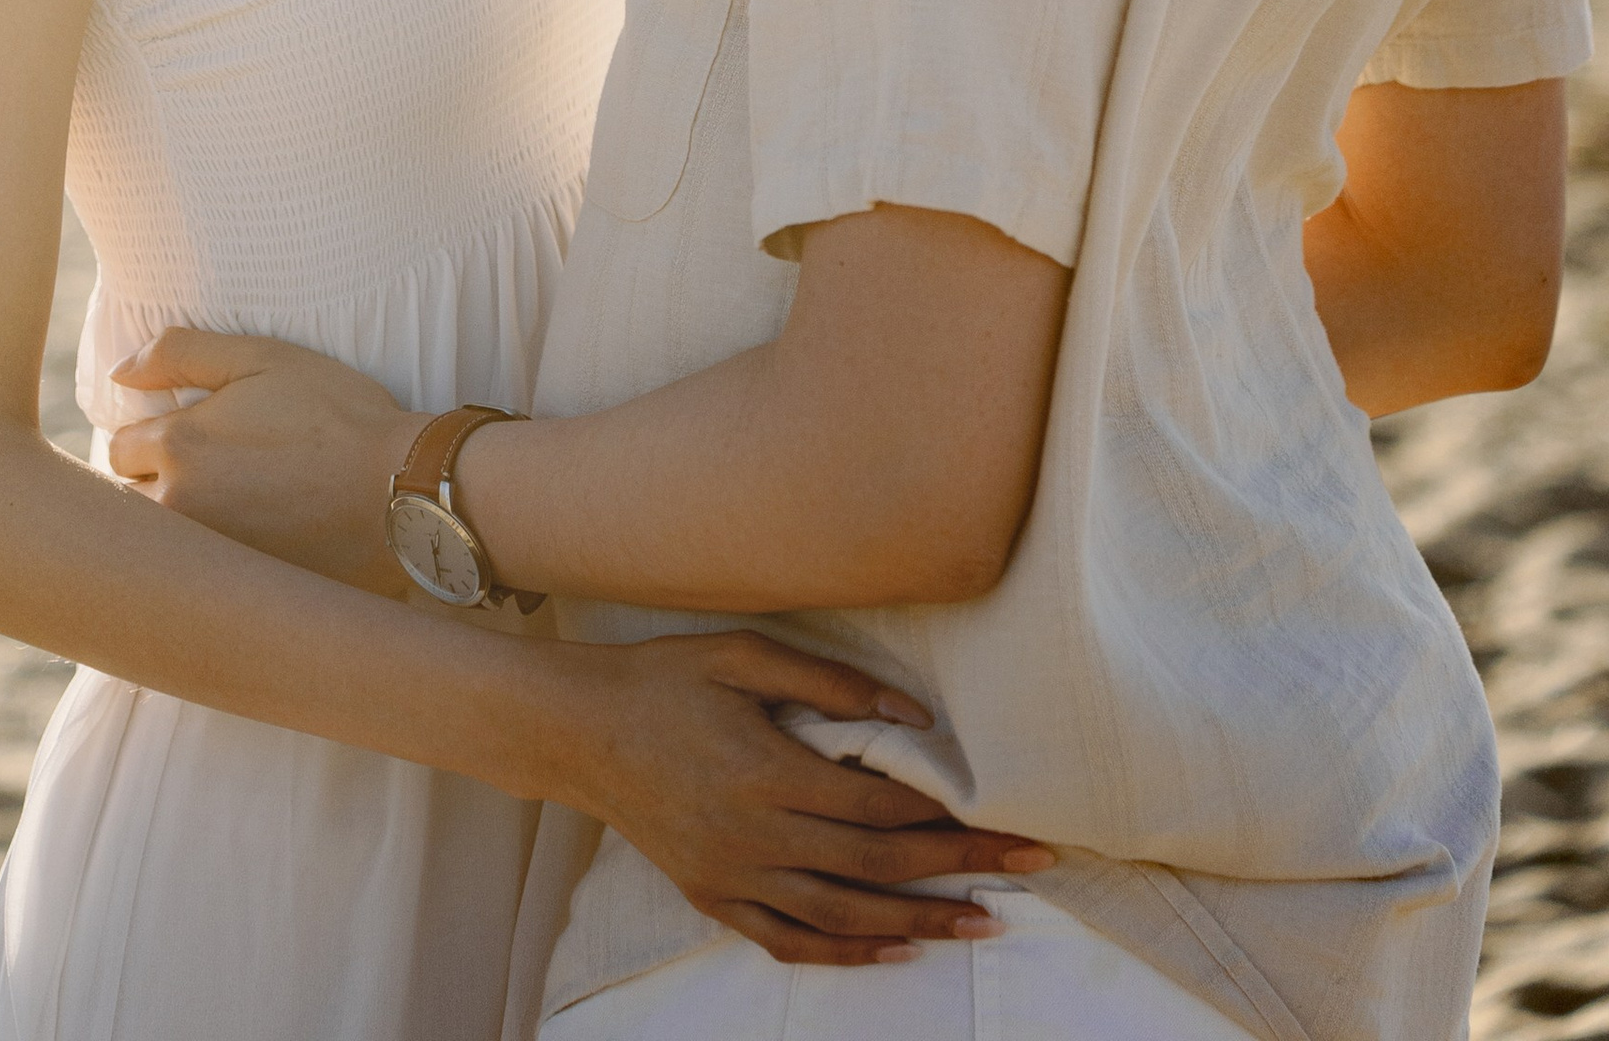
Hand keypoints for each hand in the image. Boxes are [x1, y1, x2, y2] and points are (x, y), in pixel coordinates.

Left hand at [110, 329, 415, 593]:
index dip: (150, 435)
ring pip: (161, 544)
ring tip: (226, 506)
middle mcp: (179, 508)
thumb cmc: (336, 413)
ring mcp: (207, 557)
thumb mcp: (262, 357)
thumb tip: (119, 372)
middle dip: (153, 485)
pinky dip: (210, 561)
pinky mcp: (237, 591)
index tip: (188, 434)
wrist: (399, 487)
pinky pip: (199, 577)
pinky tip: (249, 539)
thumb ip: (181, 352)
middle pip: (129, 503)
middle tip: (206, 472)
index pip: (119, 448)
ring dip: (177, 526)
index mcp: (178, 446)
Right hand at [547, 633, 1053, 964]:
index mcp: (767, 770)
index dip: (949, 815)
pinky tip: (892, 953)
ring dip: (919, 922)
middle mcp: (755, 835)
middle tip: (1029, 866)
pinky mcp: (713, 898)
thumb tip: (911, 712)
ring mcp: (733, 876)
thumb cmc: (665, 678)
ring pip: (842, 916)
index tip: (1006, 818)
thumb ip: (829, 681)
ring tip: (982, 922)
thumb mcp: (742, 653)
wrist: (580, 730)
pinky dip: (845, 954)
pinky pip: (788, 942)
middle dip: (959, 867)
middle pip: (876, 862)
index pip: (880, 805)